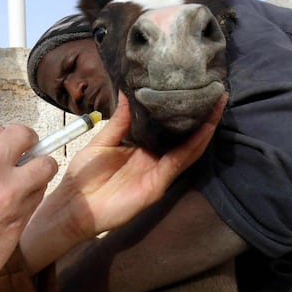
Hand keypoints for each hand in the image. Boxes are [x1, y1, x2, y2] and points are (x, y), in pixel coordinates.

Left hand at [20, 91, 225, 272]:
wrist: (74, 206)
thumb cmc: (84, 175)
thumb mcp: (102, 142)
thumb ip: (119, 120)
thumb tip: (128, 90)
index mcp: (140, 147)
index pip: (165, 126)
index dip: (178, 109)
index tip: (190, 86)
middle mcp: (153, 158)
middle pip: (183, 136)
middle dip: (200, 116)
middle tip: (214, 90)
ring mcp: (158, 171)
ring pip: (188, 148)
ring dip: (205, 128)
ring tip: (218, 105)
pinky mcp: (158, 184)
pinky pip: (179, 162)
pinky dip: (193, 146)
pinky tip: (205, 129)